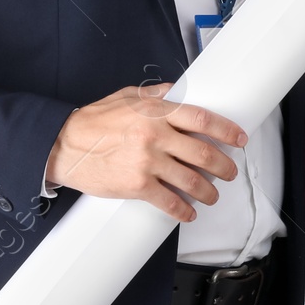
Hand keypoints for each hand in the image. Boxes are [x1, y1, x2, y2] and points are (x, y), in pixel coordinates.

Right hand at [44, 84, 247, 221]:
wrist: (64, 145)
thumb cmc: (94, 120)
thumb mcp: (127, 96)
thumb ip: (155, 94)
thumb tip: (179, 91)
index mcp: (157, 112)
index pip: (202, 120)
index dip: (226, 130)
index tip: (239, 138)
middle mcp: (156, 136)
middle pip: (203, 154)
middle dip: (224, 166)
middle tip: (230, 172)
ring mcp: (147, 162)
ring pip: (191, 181)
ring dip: (208, 191)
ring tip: (212, 195)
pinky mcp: (137, 185)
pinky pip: (169, 202)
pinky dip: (183, 210)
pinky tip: (189, 212)